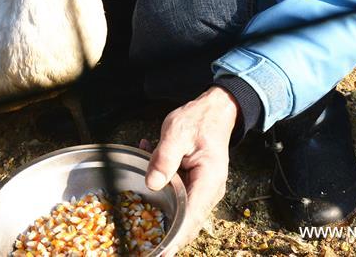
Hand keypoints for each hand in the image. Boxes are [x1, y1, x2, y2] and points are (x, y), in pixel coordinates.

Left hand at [139, 86, 237, 255]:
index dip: (176, 238)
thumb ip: (164, 158)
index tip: (161, 252)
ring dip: (161, 211)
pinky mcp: (195, 186)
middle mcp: (209, 190)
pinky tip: (146, 169)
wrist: (215, 112)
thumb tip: (152, 184)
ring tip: (141, 220)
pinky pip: (178, 197)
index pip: (192, 216)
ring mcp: (203, 190)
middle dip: (167, 235)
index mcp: (208, 179)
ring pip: (181, 211)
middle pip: (188, 222)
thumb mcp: (177, 132)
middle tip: (146, 247)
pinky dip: (161, 191)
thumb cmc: (198, 120)